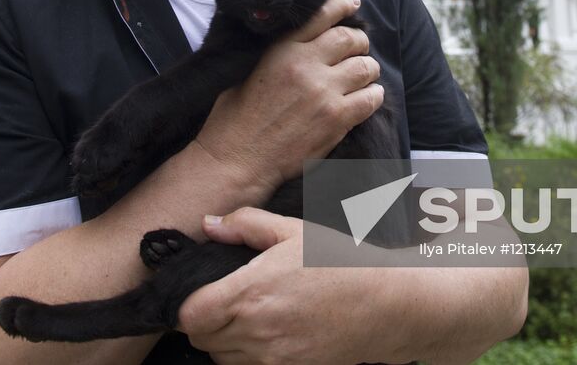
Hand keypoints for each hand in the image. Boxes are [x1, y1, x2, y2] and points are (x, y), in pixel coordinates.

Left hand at [179, 208, 377, 364]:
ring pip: (220, 358)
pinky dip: (245, 355)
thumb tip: (208, 225)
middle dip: (202, 319)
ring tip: (244, 314)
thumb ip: (245, 225)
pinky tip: (264, 332)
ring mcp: (273, 358)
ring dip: (221, 339)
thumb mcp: (292, 231)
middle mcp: (256, 331)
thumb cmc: (342, 262)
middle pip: (200, 339)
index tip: (198, 290)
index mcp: (250, 293)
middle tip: (220, 297)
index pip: (189, 314)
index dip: (185, 302)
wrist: (390, 305)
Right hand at [193, 0, 382, 193]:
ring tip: (363, 75)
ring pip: (365, 67)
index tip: (352, 2)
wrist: (238, 159)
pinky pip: (370, 98)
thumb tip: (298, 39)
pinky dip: (373, 95)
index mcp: (282, 49)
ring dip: (368, 68)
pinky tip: (367, 98)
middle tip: (358, 49)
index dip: (342, 5)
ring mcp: (324, 92)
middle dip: (359, 42)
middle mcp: (305, 65)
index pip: (321, 15)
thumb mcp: (248, 70)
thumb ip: (275, 51)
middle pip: (349, 38)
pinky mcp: (336, 119)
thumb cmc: (234, 118)